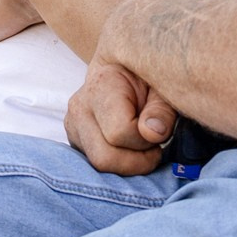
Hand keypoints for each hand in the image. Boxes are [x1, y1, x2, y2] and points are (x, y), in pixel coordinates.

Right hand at [64, 57, 174, 175]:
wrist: (123, 70)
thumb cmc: (147, 79)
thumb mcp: (163, 88)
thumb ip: (161, 110)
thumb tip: (154, 134)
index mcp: (101, 86)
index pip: (119, 132)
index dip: (145, 140)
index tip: (160, 133)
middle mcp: (80, 107)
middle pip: (104, 157)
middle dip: (136, 162)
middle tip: (154, 149)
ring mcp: (73, 127)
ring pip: (98, 166)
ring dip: (127, 165)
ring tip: (142, 147)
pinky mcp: (75, 142)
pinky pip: (95, 166)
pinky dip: (118, 165)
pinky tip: (130, 150)